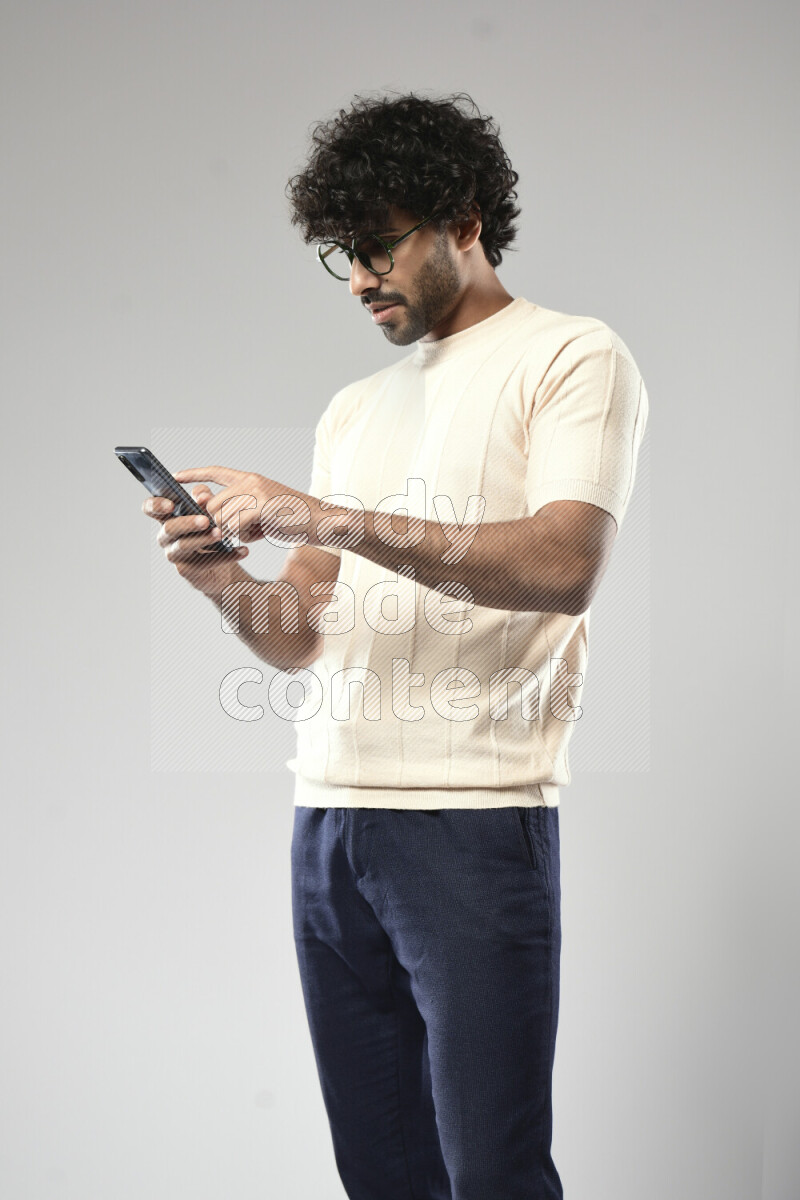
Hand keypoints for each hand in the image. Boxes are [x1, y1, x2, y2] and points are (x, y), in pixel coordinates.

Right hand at [142, 485, 248, 593]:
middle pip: (169, 528)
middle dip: (187, 523)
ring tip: (222, 534)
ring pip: (184, 546)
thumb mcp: (208, 510)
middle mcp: (166, 536)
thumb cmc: (209, 530)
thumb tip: (202, 495)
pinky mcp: (187, 570)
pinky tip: (242, 551)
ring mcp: (175, 554)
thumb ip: (203, 499)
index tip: (171, 504)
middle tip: (205, 520)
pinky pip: (206, 562)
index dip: (155, 505)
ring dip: (204, 539)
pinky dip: (226, 556)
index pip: (149, 508)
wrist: (220, 563)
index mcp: (167, 517)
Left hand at [172, 465, 314, 545]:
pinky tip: (257, 536)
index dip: (195, 474)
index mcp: (250, 479)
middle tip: (237, 533)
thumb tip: (210, 513)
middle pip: (213, 504)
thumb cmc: (292, 519)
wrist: (321, 522)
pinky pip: (235, 526)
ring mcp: (256, 492)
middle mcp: (250, 481)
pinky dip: (242, 536)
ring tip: (255, 532)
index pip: (216, 471)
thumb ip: (238, 510)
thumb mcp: (262, 512)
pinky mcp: (262, 506)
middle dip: (217, 524)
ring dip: (233, 533)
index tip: (176, 476)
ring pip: (223, 518)